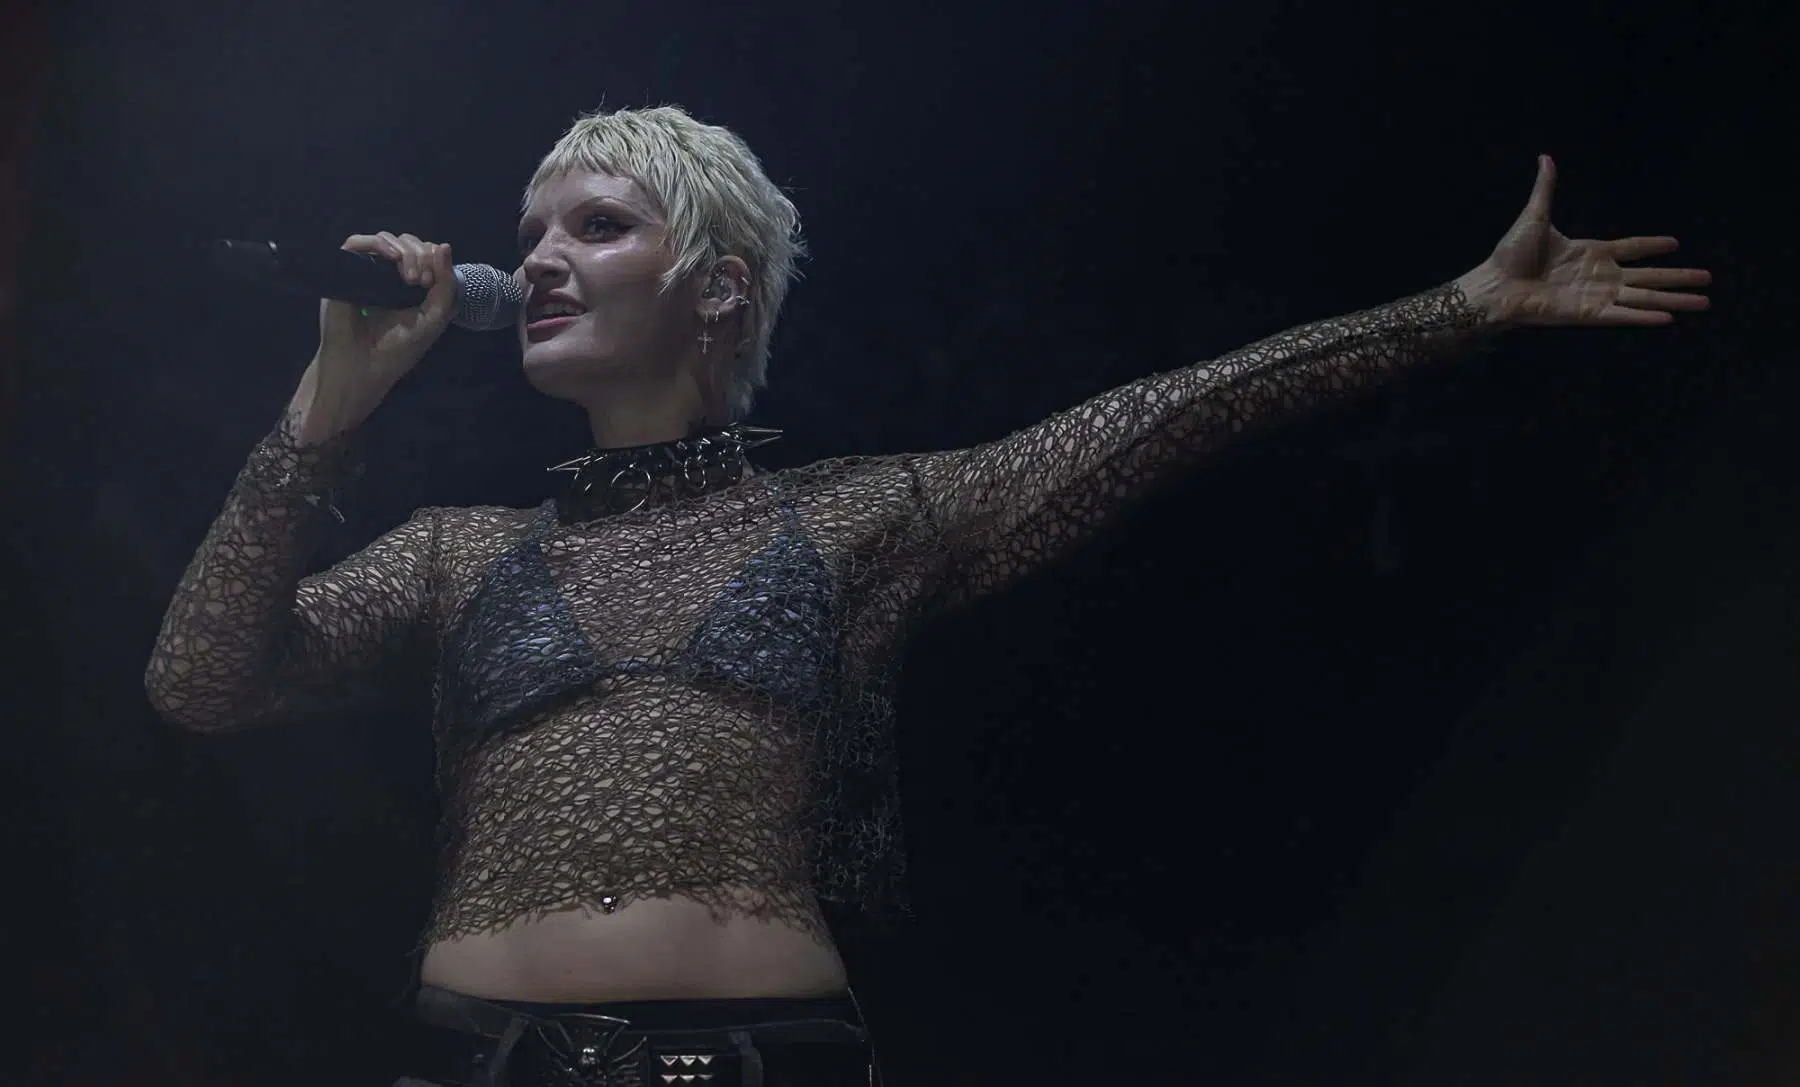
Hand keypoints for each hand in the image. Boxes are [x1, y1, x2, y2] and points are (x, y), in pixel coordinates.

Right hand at [290, 233, 457, 442]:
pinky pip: (357, 242)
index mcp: (408, 286)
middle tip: (422, 282)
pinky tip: (392, 257)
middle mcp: (386, 275)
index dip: (434, 259)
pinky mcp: (344, 272)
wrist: (363, 366)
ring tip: (411, 278)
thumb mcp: (434, 317)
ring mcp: (364, 271)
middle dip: (422, 255)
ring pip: (387, 239)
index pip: (424, 254)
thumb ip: (445, 284)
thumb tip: (445, 246)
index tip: (433, 283)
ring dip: (407, 252)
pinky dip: (379, 243)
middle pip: (408, 243)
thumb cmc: (398, 348)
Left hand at [1457, 156, 1710, 328]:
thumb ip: (1546, 188)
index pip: (1630, 248)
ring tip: (1703, 302)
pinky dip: (1645, 316)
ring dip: (1675, 299)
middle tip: (1707, 280)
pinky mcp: (1588, 313)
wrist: (1495, 285)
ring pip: (1645, 297)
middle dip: (1678, 278)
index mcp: (1590, 252)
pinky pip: (1623, 315)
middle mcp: (1598, 275)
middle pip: (1649, 277)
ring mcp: (1596, 295)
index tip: (1675, 244)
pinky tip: (1669, 317)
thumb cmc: (1511, 255)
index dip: (1651, 246)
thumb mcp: (1535, 216)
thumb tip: (1544, 158)